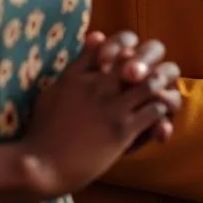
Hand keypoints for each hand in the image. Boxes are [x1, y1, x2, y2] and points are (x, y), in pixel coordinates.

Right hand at [19, 31, 180, 198]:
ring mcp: (112, 107)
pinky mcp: (121, 131)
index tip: (130, 59)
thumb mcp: (56, 87)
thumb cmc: (43, 129)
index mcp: (83, 72)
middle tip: (155, 73)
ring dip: (161, 86)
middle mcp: (99, 84)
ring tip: (160, 93)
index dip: (129, 46)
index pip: (118, 42)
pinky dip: (161, 110)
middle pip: (139, 56)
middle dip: (152, 61)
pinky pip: (153, 110)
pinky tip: (158, 117)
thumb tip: (98, 35)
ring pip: (152, 82)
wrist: (42, 167)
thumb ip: (79, 62)